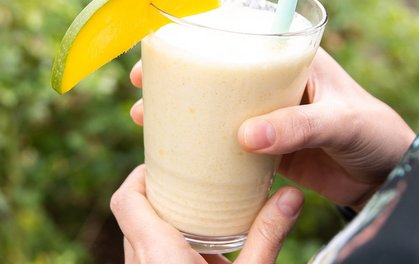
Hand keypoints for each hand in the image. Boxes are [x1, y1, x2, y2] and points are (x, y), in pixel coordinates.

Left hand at [110, 165, 303, 262]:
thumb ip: (268, 235)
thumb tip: (293, 195)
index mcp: (157, 253)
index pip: (125, 199)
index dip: (139, 175)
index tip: (166, 164)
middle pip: (134, 216)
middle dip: (159, 196)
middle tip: (192, 184)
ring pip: (139, 240)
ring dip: (163, 224)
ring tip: (199, 215)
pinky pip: (149, 260)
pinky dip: (168, 248)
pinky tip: (203, 254)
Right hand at [128, 48, 413, 208]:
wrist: (387, 173)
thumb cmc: (373, 132)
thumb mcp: (340, 120)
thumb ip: (299, 126)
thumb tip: (246, 136)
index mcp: (293, 58)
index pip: (243, 36)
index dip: (203, 36)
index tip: (166, 44)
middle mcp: (276, 83)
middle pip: (220, 72)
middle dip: (180, 75)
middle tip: (142, 84)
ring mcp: (270, 116)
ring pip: (218, 107)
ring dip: (185, 111)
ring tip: (146, 118)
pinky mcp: (270, 148)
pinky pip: (229, 143)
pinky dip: (205, 145)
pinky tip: (181, 152)